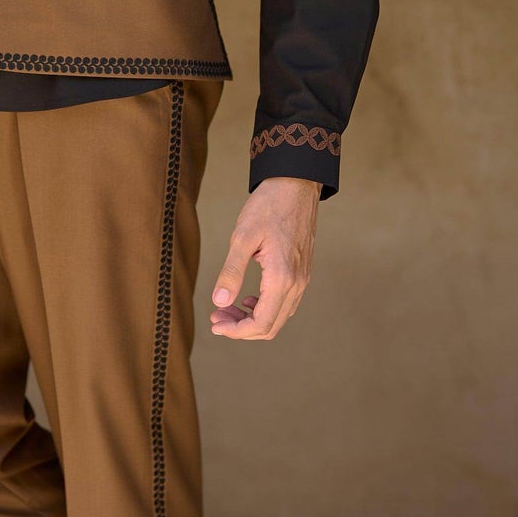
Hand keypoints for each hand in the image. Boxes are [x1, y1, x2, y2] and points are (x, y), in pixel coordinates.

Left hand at [209, 176, 318, 340]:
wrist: (296, 184)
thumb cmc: (268, 206)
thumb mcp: (242, 237)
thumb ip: (231, 272)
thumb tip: (219, 302)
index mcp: (281, 278)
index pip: (261, 323)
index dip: (236, 332)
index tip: (215, 324)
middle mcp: (297, 283)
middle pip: (271, 326)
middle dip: (241, 328)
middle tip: (216, 317)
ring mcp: (302, 278)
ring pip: (279, 317)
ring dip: (252, 319)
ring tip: (227, 309)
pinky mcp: (302, 272)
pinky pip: (286, 303)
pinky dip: (265, 308)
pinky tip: (247, 299)